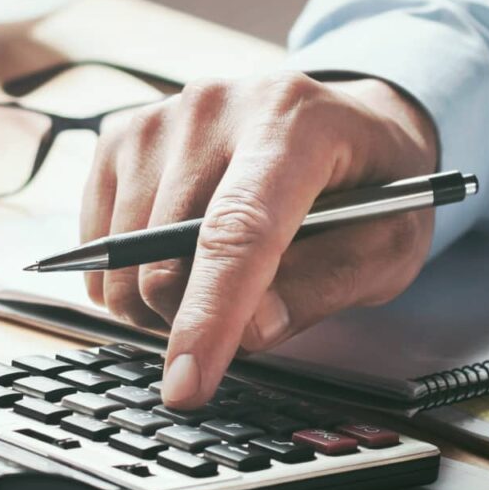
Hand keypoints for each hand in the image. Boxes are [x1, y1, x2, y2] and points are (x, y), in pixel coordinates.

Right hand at [81, 71, 439, 408]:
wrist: (347, 122)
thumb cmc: (373, 186)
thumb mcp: (389, 244)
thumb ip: (328, 285)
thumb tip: (248, 331)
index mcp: (295, 121)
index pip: (238, 230)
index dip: (210, 315)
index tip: (189, 384)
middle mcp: (216, 106)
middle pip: (167, 255)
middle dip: (196, 320)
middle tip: (248, 318)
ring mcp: (160, 117)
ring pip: (123, 258)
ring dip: (163, 300)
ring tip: (224, 280)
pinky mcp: (121, 136)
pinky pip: (99, 242)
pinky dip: (133, 275)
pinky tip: (184, 257)